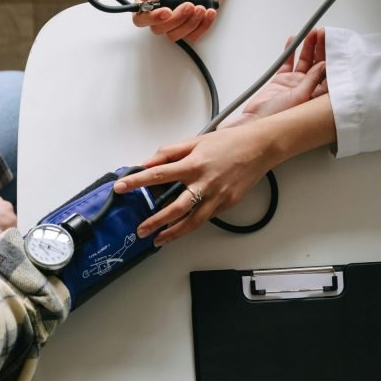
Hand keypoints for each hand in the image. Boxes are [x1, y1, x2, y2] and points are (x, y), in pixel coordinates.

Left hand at [113, 125, 279, 246]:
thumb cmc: (229, 142)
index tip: (121, 187)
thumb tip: (149, 162)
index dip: (137, 182)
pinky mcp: (227, 204)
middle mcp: (204, 183)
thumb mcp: (196, 141)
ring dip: (173, 233)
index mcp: (194, 164)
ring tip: (158, 239)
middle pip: (174, 207)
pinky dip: (191, 225)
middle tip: (140, 229)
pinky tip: (181, 230)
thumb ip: (170, 152)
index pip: (158, 174)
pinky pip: (205, 217)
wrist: (260, 148)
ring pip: (192, 222)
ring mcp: (217, 197)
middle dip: (155, 221)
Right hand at [132, 0, 229, 42]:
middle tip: (190, 4)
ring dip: (191, 23)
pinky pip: (192, 37)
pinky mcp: (190, 27)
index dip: (152, 18)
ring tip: (202, 7)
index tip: (167, 11)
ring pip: (174, 35)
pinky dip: (203, 26)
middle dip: (176, 19)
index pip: (140, 17)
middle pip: (158, 29)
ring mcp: (176, 21)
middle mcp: (160, 12)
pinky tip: (209, 12)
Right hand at [222, 28, 328, 128]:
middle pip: (318, 65)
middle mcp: (307, 89)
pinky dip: (290, 52)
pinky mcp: (281, 81)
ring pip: (303, 62)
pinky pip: (287, 63)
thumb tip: (325, 65)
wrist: (256, 122)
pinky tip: (293, 41)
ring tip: (310, 34)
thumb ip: (312, 80)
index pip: (329, 73)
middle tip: (322, 34)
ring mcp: (294, 84)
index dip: (331, 57)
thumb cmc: (279, 118)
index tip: (332, 43)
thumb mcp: (300, 97)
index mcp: (316, 96)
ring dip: (307, 48)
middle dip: (320, 49)